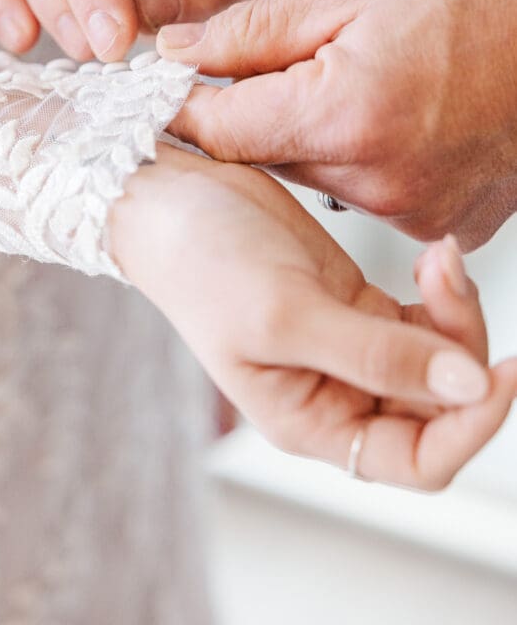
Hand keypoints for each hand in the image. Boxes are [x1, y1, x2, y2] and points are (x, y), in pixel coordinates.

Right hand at [110, 144, 516, 488]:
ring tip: (436, 258)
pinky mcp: (357, 301)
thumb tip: (467, 387)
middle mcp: (335, 391)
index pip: (415, 459)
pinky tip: (430, 257)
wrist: (173, 198)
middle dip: (462, 349)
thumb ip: (377, 355)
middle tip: (446, 280)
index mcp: (310, 419)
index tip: (500, 372)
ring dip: (455, 312)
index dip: (469, 427)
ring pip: (440, 358)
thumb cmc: (202, 263)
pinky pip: (425, 317)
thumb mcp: (286, 314)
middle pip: (439, 405)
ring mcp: (350, 344)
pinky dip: (440, 290)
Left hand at [157, 0, 516, 248]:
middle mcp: (378, 183)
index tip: (168, 88)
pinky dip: (358, 160)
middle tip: (276, 65)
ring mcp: (415, 214)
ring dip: (308, 136)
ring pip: (312, 178)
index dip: (185, 106)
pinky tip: (390, 116)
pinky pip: (364, 196)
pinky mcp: (442, 226)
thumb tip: (174, 54)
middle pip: (264, 158)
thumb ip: (250, 32)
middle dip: (254, 113)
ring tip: (352, 81)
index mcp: (347, 115)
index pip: (221, 130)